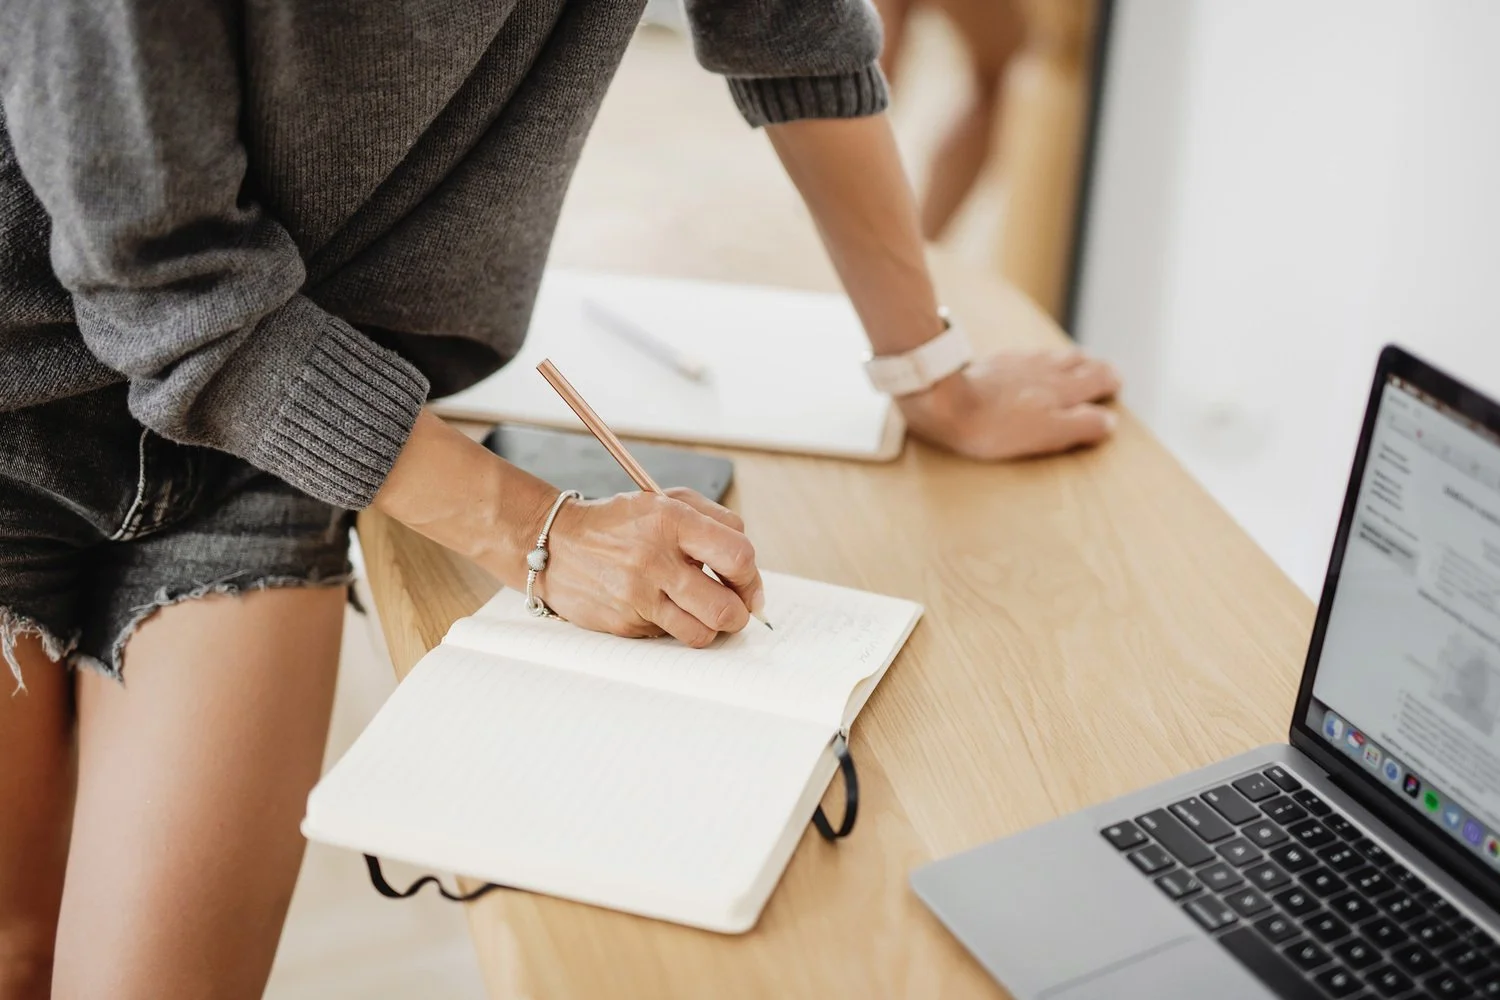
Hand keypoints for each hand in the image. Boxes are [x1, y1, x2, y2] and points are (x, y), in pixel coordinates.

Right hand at [372, 413, 763, 647]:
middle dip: (740, 614)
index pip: (737, 557)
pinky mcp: (622, 623)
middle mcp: (654, 559)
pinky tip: (661, 610)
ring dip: (712, 629)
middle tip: (735, 609)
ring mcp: (636, 595)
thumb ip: (714, 520)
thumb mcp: (664, 501)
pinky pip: (667, 637)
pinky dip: (673, 628)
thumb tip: (748, 563)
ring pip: (701, 633)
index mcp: (671, 521)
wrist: (553, 543)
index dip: (752, 578)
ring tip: (704, 615)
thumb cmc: (617, 524)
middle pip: (725, 607)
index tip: (749, 585)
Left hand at [897, 349, 1121, 459]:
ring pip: (1053, 355)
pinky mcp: (994, 362)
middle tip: (1101, 375)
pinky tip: (1028, 366)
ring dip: (1068, 360)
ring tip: (1073, 366)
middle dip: (1094, 368)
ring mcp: (1018, 362)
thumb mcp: (1048, 433)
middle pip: (1079, 361)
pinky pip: (1024, 356)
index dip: (1110, 382)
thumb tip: (1109, 422)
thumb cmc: (997, 425)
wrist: (947, 400)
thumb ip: (1083, 425)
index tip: (1114, 387)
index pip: (1099, 377)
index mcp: (1063, 387)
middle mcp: (1046, 369)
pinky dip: (1036, 360)